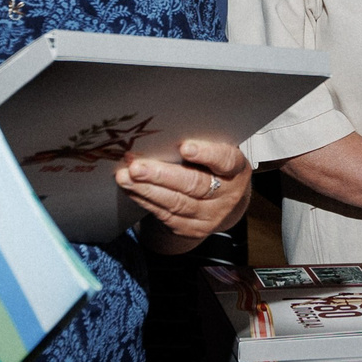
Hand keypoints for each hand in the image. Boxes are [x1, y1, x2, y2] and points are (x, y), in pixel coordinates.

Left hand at [122, 138, 251, 249]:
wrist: (224, 201)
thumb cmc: (214, 166)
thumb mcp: (217, 151)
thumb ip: (201, 142)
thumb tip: (163, 132)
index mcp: (236, 169)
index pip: (224, 161)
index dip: (206, 154)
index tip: (185, 147)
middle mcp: (228, 195)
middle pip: (194, 185)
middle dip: (162, 175)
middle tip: (137, 166)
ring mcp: (211, 216)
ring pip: (176, 203)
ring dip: (147, 189)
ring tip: (125, 177)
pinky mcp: (193, 229)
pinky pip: (166, 216)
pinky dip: (146, 201)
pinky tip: (132, 190)